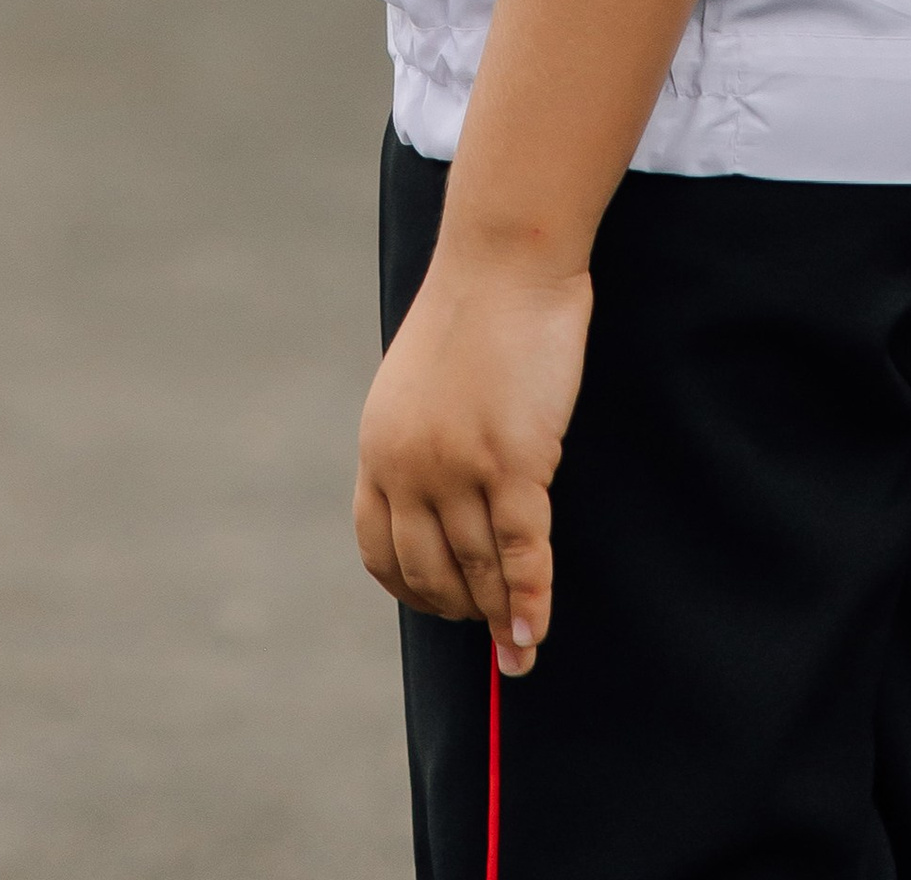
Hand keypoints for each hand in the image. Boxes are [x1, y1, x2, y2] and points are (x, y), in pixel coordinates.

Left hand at [354, 243, 591, 673]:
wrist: (505, 260)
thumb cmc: (475, 314)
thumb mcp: (421, 385)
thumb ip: (422, 444)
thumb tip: (446, 509)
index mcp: (378, 447)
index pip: (380, 550)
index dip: (413, 589)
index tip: (442, 605)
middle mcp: (408, 466)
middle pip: (430, 570)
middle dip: (460, 608)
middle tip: (490, 628)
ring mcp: (458, 468)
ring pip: (478, 569)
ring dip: (498, 617)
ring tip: (517, 649)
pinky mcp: (512, 463)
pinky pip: (521, 554)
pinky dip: (529, 601)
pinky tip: (533, 632)